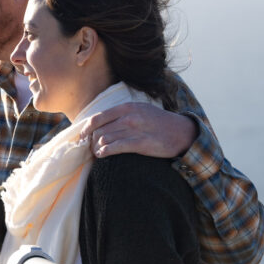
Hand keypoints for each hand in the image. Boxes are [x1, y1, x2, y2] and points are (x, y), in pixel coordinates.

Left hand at [79, 102, 197, 158]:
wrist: (181, 132)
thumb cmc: (158, 123)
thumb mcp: (140, 110)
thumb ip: (122, 114)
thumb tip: (102, 123)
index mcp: (127, 108)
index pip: (98, 118)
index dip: (86, 129)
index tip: (82, 136)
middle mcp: (129, 117)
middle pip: (99, 130)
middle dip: (92, 141)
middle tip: (91, 149)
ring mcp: (135, 129)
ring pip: (104, 139)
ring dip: (97, 148)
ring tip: (98, 153)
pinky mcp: (141, 143)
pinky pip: (116, 147)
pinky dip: (105, 152)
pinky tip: (103, 155)